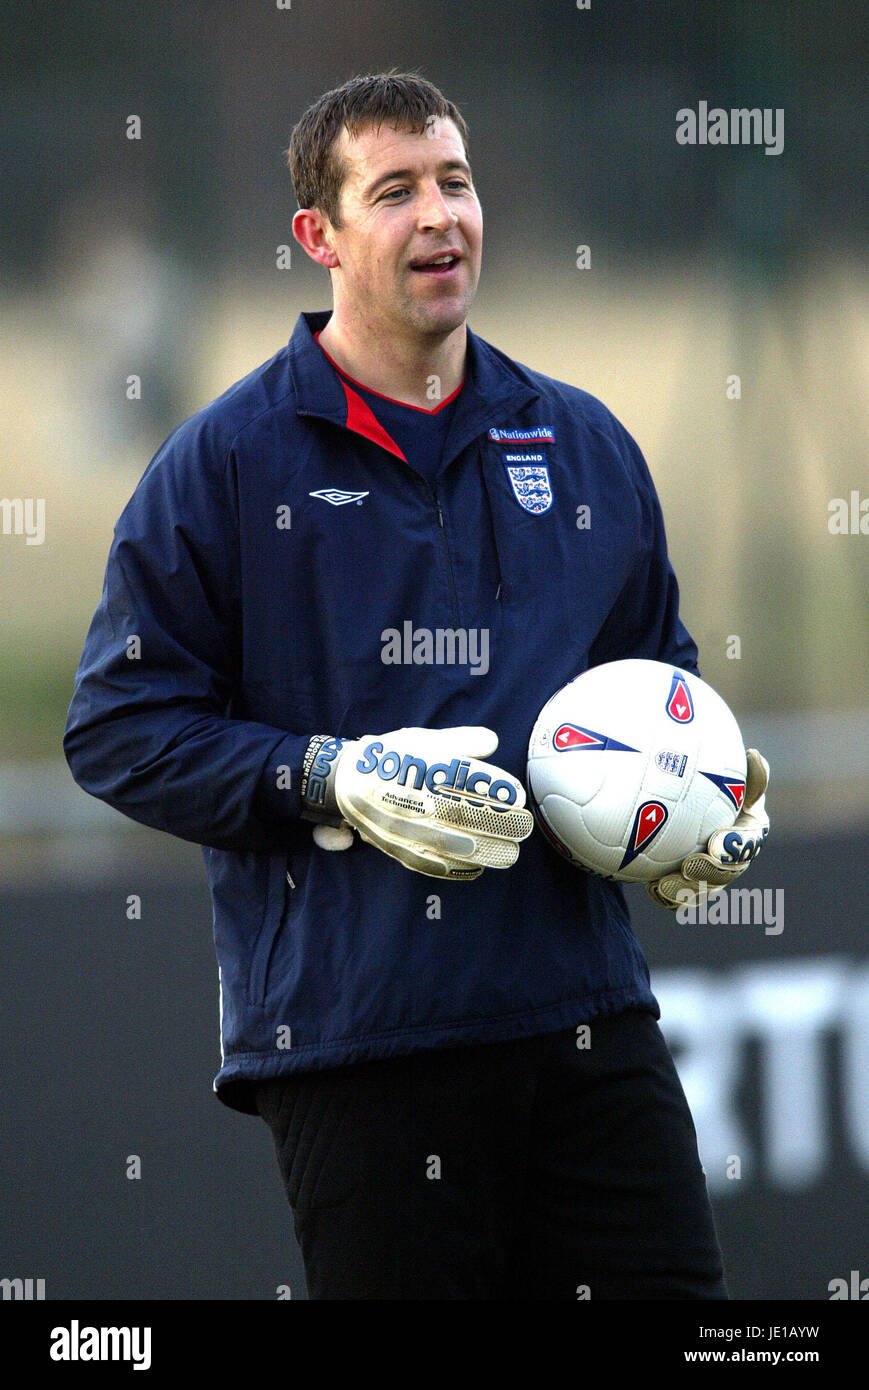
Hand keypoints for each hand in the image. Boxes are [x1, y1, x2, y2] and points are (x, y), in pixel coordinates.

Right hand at [302, 727, 533, 878]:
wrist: (345, 782)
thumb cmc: (391, 757)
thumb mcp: (422, 739)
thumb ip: (458, 742)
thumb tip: (491, 741)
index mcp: (415, 769)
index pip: (461, 781)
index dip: (490, 790)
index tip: (518, 796)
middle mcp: (407, 799)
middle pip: (458, 815)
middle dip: (494, 824)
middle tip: (523, 828)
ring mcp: (400, 827)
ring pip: (446, 844)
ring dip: (482, 851)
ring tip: (510, 853)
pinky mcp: (396, 847)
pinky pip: (428, 862)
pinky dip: (455, 868)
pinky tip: (478, 868)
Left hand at [647, 748, 769, 909]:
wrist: (668, 791)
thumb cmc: (699, 773)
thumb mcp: (717, 766)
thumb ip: (737, 767)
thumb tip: (754, 757)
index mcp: (748, 826)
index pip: (750, 839)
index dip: (736, 844)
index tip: (714, 843)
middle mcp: (733, 853)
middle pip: (729, 870)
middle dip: (711, 872)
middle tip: (688, 866)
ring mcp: (710, 871)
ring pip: (705, 888)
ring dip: (687, 890)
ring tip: (664, 885)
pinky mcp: (687, 882)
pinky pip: (681, 896)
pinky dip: (669, 897)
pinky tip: (652, 889)